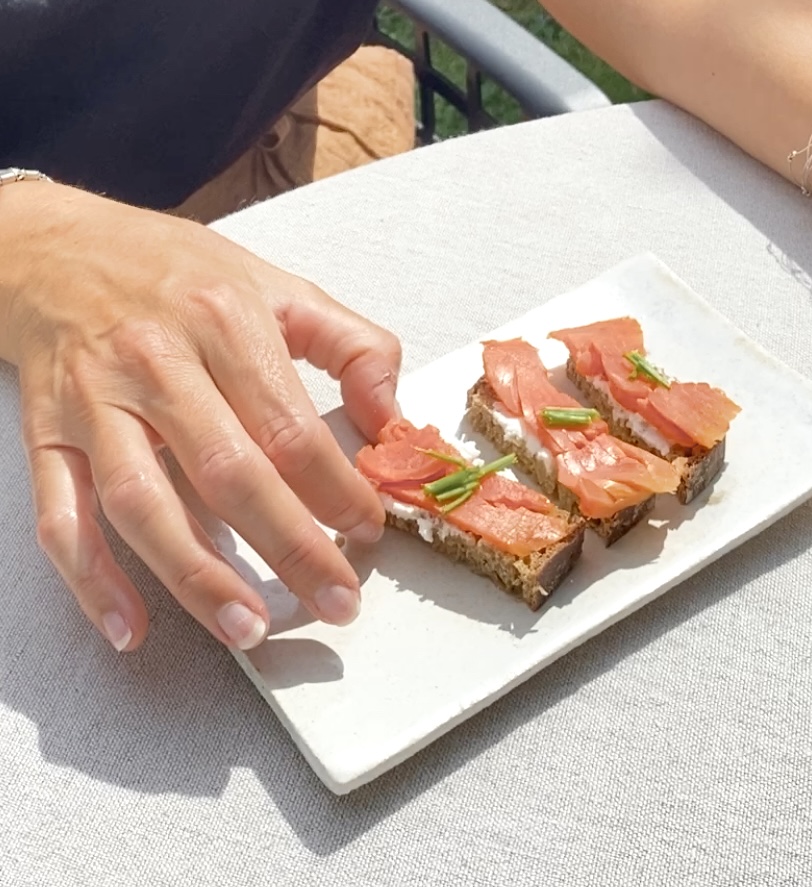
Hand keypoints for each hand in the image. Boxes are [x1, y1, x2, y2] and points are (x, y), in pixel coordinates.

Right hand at [0, 181, 400, 650]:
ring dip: (197, 576)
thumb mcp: (281, 287)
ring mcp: (96, 405)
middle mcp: (158, 364)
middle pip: (228, 473)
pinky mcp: (49, 437)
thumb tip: (392, 420)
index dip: (337, 489)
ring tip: (248, 629)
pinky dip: (92, 581)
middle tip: (336, 600)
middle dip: (289, 548)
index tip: (367, 528)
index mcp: (226, 324)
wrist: (58, 249)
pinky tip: (132, 626)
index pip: (291, 427)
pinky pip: (61, 519)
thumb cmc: (177, 273)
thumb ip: (354, 347)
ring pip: (143, 505)